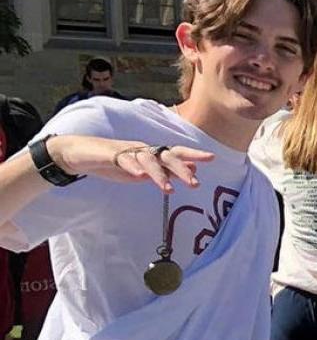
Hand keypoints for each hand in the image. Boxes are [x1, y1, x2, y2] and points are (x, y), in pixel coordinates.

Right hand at [48, 136, 212, 190]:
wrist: (81, 154)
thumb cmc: (116, 162)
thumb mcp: (145, 171)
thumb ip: (167, 171)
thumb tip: (193, 170)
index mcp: (152, 154)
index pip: (176, 152)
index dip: (193, 154)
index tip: (212, 158)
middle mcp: (143, 150)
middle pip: (166, 156)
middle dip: (181, 168)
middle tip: (195, 183)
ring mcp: (127, 151)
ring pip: (147, 159)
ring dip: (159, 174)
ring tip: (168, 189)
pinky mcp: (111, 155)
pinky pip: (123, 160)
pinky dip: (133, 167)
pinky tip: (139, 175)